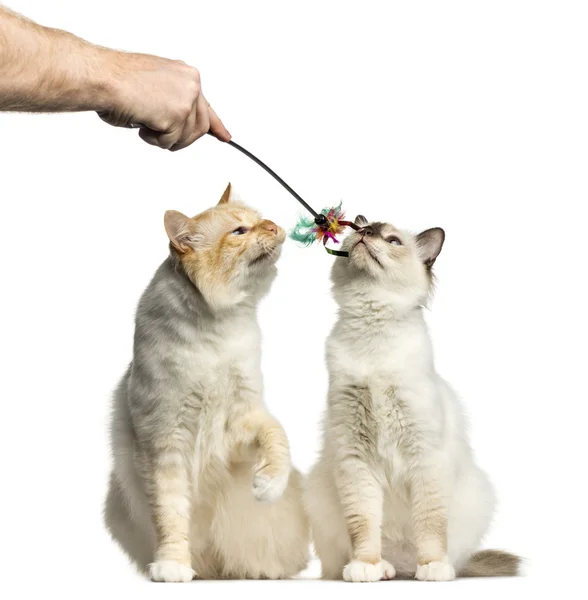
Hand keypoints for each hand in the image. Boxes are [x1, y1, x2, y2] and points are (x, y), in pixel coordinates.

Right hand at [98, 51, 229, 150]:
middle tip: (158, 131)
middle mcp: (191, 83)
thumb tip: (181, 123)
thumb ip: (173, 102)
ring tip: (145, 119)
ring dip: (164, 137)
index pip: (206, 105)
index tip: (224, 136)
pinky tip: (142, 122)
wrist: (101, 77)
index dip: (215, 124)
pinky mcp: (178, 115)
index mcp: (186, 75)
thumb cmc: (116, 81)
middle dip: (180, 137)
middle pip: (200, 127)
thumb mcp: (155, 89)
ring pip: (187, 137)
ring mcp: (187, 99)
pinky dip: (153, 139)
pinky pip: (171, 142)